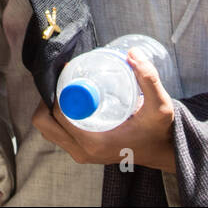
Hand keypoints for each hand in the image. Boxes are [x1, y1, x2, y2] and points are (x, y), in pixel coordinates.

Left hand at [33, 51, 176, 172]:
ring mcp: (80, 155)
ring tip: (68, 88)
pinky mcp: (81, 153)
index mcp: (95, 143)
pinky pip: (56, 134)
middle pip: (44, 123)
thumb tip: (133, 53)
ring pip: (48, 129)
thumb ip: (149, 78)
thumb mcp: (160, 106)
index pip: (58, 114)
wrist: (162, 152)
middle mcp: (83, 152)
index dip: (58, 90)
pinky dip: (57, 117)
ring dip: (51, 108)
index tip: (68, 71)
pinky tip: (72, 101)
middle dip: (49, 99)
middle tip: (65, 80)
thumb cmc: (159, 130)